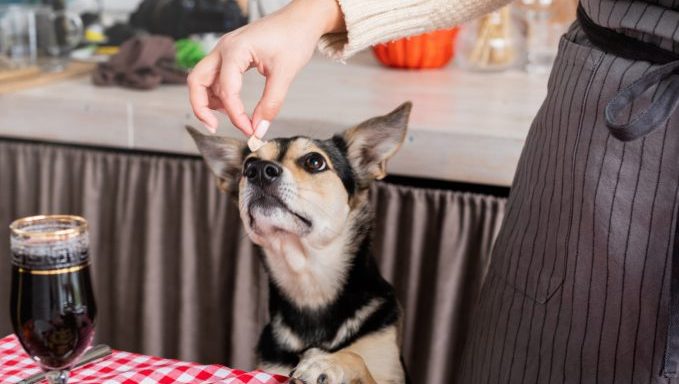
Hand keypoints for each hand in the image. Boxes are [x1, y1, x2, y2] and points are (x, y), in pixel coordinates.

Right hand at [188, 0, 344, 134]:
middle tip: (214, 127)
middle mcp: (224, 48)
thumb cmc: (294, 36)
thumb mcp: (285, 73)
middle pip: (197, 81)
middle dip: (201, 107)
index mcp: (235, 49)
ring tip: (227, 117)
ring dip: (207, 100)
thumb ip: (271, 104)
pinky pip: (213, 76)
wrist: (301, 19)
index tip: (249, 130)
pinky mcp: (230, 55)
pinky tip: (230, 105)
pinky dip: (217, 93)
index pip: (226, 90)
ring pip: (202, 79)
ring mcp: (225, 50)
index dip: (235, 115)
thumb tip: (259, 128)